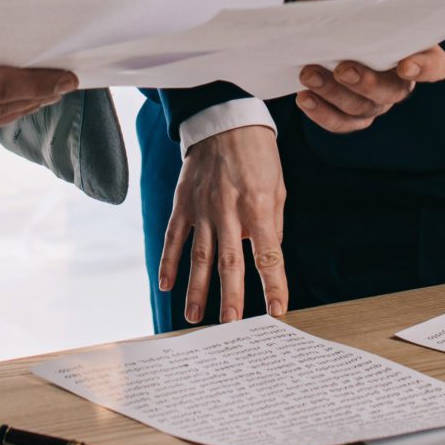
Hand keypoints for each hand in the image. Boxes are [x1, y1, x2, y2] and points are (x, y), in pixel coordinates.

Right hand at [159, 127, 287, 324]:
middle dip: (231, 298)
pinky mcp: (183, 202)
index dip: (274, 285)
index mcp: (258, 207)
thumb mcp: (278, 185)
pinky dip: (169, 262)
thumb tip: (269, 252)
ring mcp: (202, 208)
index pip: (268, 255)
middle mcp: (228, 211)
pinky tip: (167, 284)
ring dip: (196, 289)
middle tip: (230, 326)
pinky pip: (174, 236)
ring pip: (198, 256)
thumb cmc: (257, 152)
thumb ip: (273, 223)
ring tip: (194, 317)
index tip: (277, 311)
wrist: (225, 118)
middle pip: (229, 263)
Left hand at [289, 0, 444, 134]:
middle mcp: (399, 81)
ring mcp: (376, 101)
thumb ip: (352, 0)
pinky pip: (341, 122)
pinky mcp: (351, 114)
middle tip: (342, 68)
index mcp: (411, 48)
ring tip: (308, 74)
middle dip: (367, 83)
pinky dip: (322, 113)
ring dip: (334, 94)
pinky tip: (304, 97)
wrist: (314, 22)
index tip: (405, 65)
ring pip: (363, 109)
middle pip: (394, 92)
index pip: (435, 65)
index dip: (425, 69)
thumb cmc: (341, 6)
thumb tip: (351, 7)